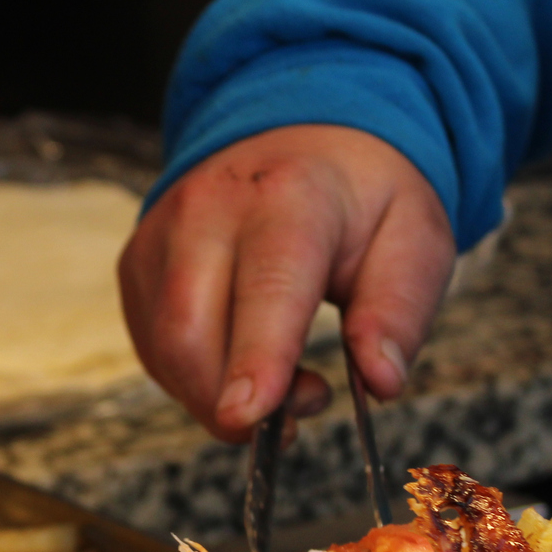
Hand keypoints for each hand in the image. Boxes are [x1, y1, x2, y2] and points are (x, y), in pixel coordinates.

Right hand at [118, 125, 454, 443]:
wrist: (299, 133)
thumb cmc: (360, 197)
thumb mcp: (414, 236)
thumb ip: (401, 310)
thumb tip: (382, 381)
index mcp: (288, 195)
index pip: (266, 288)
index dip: (256, 359)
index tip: (247, 417)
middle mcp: (207, 209)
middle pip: (191, 332)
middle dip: (233, 404)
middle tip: (307, 405)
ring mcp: (160, 236)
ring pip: (167, 350)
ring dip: (219, 396)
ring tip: (283, 378)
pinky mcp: (137, 264)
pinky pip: (155, 349)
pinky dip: (197, 378)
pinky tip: (243, 356)